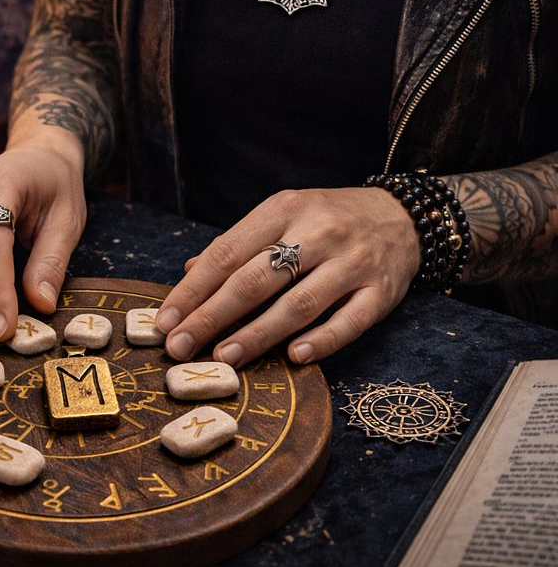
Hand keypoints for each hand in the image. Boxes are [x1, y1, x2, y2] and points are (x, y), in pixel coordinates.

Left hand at [154, 187, 421, 367]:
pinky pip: (350, 321)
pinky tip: (294, 357)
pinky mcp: (381, 292)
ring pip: (300, 303)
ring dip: (258, 334)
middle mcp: (318, 232)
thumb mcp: (283, 215)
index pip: (228, 252)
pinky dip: (322, 340)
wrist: (402, 215)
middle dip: (213, 315)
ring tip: (224, 357)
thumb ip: (239, 245)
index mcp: (285, 209)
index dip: (193, 290)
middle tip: (180, 347)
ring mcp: (352, 262)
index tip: (164, 320)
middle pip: (257, 279)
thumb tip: (189, 274)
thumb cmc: (329, 219)